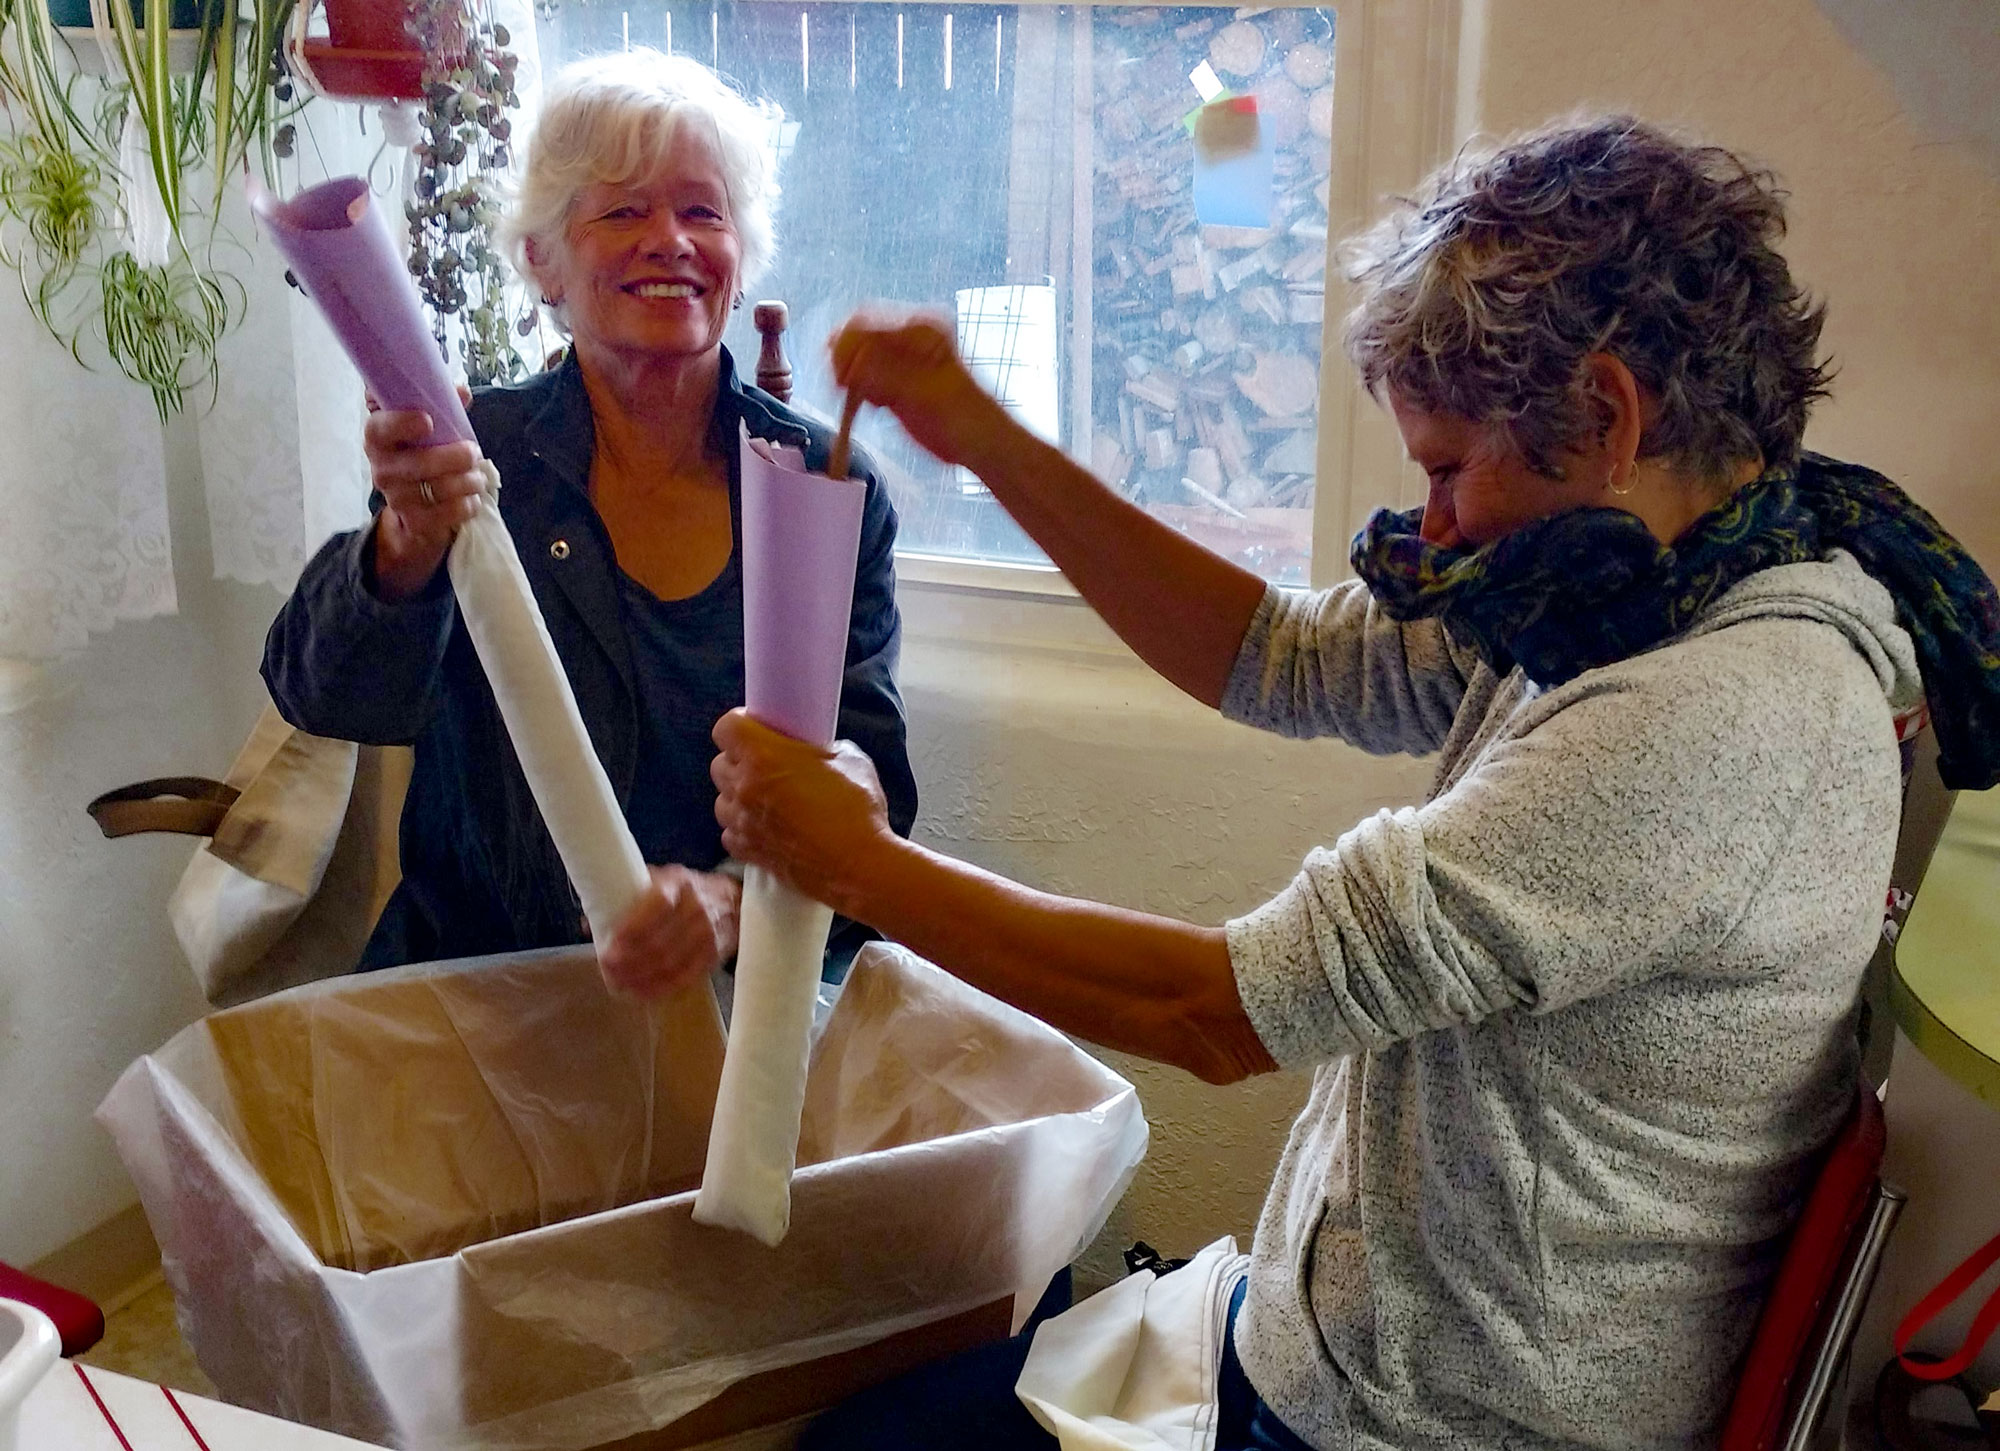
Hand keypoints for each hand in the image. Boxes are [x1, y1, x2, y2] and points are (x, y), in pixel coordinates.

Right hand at [365, 384, 483, 601]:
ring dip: (467, 481)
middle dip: (454, 457)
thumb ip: (442, 404)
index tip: (429, 420)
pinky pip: (446, 515)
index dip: (402, 423)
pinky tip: (473, 498)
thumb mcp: (428, 425)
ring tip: (477, 476)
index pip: (381, 428)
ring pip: (437, 489)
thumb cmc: (422, 452)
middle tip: (473, 452)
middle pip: (418, 464)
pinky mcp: (414, 522)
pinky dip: (467, 505)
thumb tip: (461, 392)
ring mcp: (396, 498)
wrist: (416, 505)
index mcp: (379, 437)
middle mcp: (382, 468)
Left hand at [597, 865, 742, 998]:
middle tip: (607, 970)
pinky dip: (660, 989)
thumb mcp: (657, 881)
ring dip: (640, 977)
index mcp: (677, 883)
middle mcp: (696, 907)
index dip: (631, 930)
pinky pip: (684, 977)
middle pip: (660, 941)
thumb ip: (623, 898)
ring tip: (618, 983)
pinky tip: (640, 993)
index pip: (656, 906)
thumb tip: (588, 924)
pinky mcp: (712, 955)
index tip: (609, 947)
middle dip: (629, 961)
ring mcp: (707, 933)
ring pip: (670, 963)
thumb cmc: (682, 891)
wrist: (730, 901)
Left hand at [711, 708, 895, 912]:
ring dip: (738, 796)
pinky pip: (730, 833)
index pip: (726, 727)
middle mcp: (745, 786)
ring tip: (766, 799)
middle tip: (766, 764)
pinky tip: (766, 827)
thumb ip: (821, 748)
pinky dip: (743, 828)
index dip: (740, 725)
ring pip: (721, 799)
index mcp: (764, 755)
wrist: (858, 865)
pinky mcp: (748, 851)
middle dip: (739, 760)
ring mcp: (743, 821)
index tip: (757, 729)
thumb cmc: (856, 810)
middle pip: (720, 763)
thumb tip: (815, 751)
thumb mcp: (849, 759)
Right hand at [828, 309, 1016, 470]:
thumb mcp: (924, 396)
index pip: (865, 323)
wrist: (980, 442)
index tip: (842, 379)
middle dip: (846, 364)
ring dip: (852, 380)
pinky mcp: (894, 379)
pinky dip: (861, 391)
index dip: (846, 349)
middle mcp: (908, 337)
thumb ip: (887, 377)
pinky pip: (862, 377)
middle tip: (847, 392)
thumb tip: (852, 366)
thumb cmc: (964, 418)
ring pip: (856, 358)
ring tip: (873, 402)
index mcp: (920, 329)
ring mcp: (900, 358)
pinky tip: (878, 406)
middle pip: (856, 337)